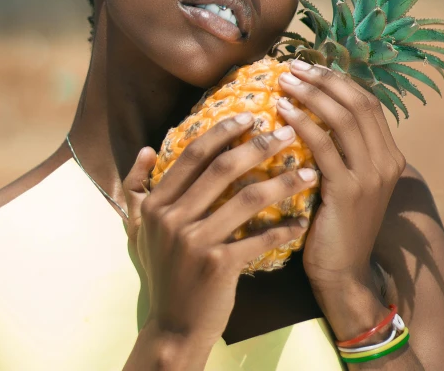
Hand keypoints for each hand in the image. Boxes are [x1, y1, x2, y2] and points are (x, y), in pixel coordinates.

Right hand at [122, 114, 310, 347]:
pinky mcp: (219, 266)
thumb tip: (146, 149)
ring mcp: (196, 242)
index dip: (223, 132)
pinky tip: (302, 220)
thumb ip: (136, 188)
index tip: (250, 116)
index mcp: (157, 204)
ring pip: (247, 199)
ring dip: (281, 182)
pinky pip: (259, 239)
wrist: (172, 328)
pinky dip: (283, 228)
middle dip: (259, 145)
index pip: (193, 155)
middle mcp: (173, 218)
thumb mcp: (137, 230)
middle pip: (223, 169)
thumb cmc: (161, 273)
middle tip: (287, 132)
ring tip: (308, 171)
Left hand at [276, 61, 405, 303]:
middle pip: (357, 103)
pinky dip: (302, 122)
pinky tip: (281, 112)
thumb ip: (342, 148)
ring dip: (311, 94)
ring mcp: (371, 177)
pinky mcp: (348, 192)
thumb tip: (312, 106)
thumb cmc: (336, 223)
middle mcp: (387, 162)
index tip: (309, 67)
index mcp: (390, 155)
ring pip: (342, 119)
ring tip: (284, 82)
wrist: (343, 273)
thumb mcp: (348, 180)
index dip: (338, 80)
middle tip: (292, 66)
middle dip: (324, 79)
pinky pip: (323, 146)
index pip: (367, 103)